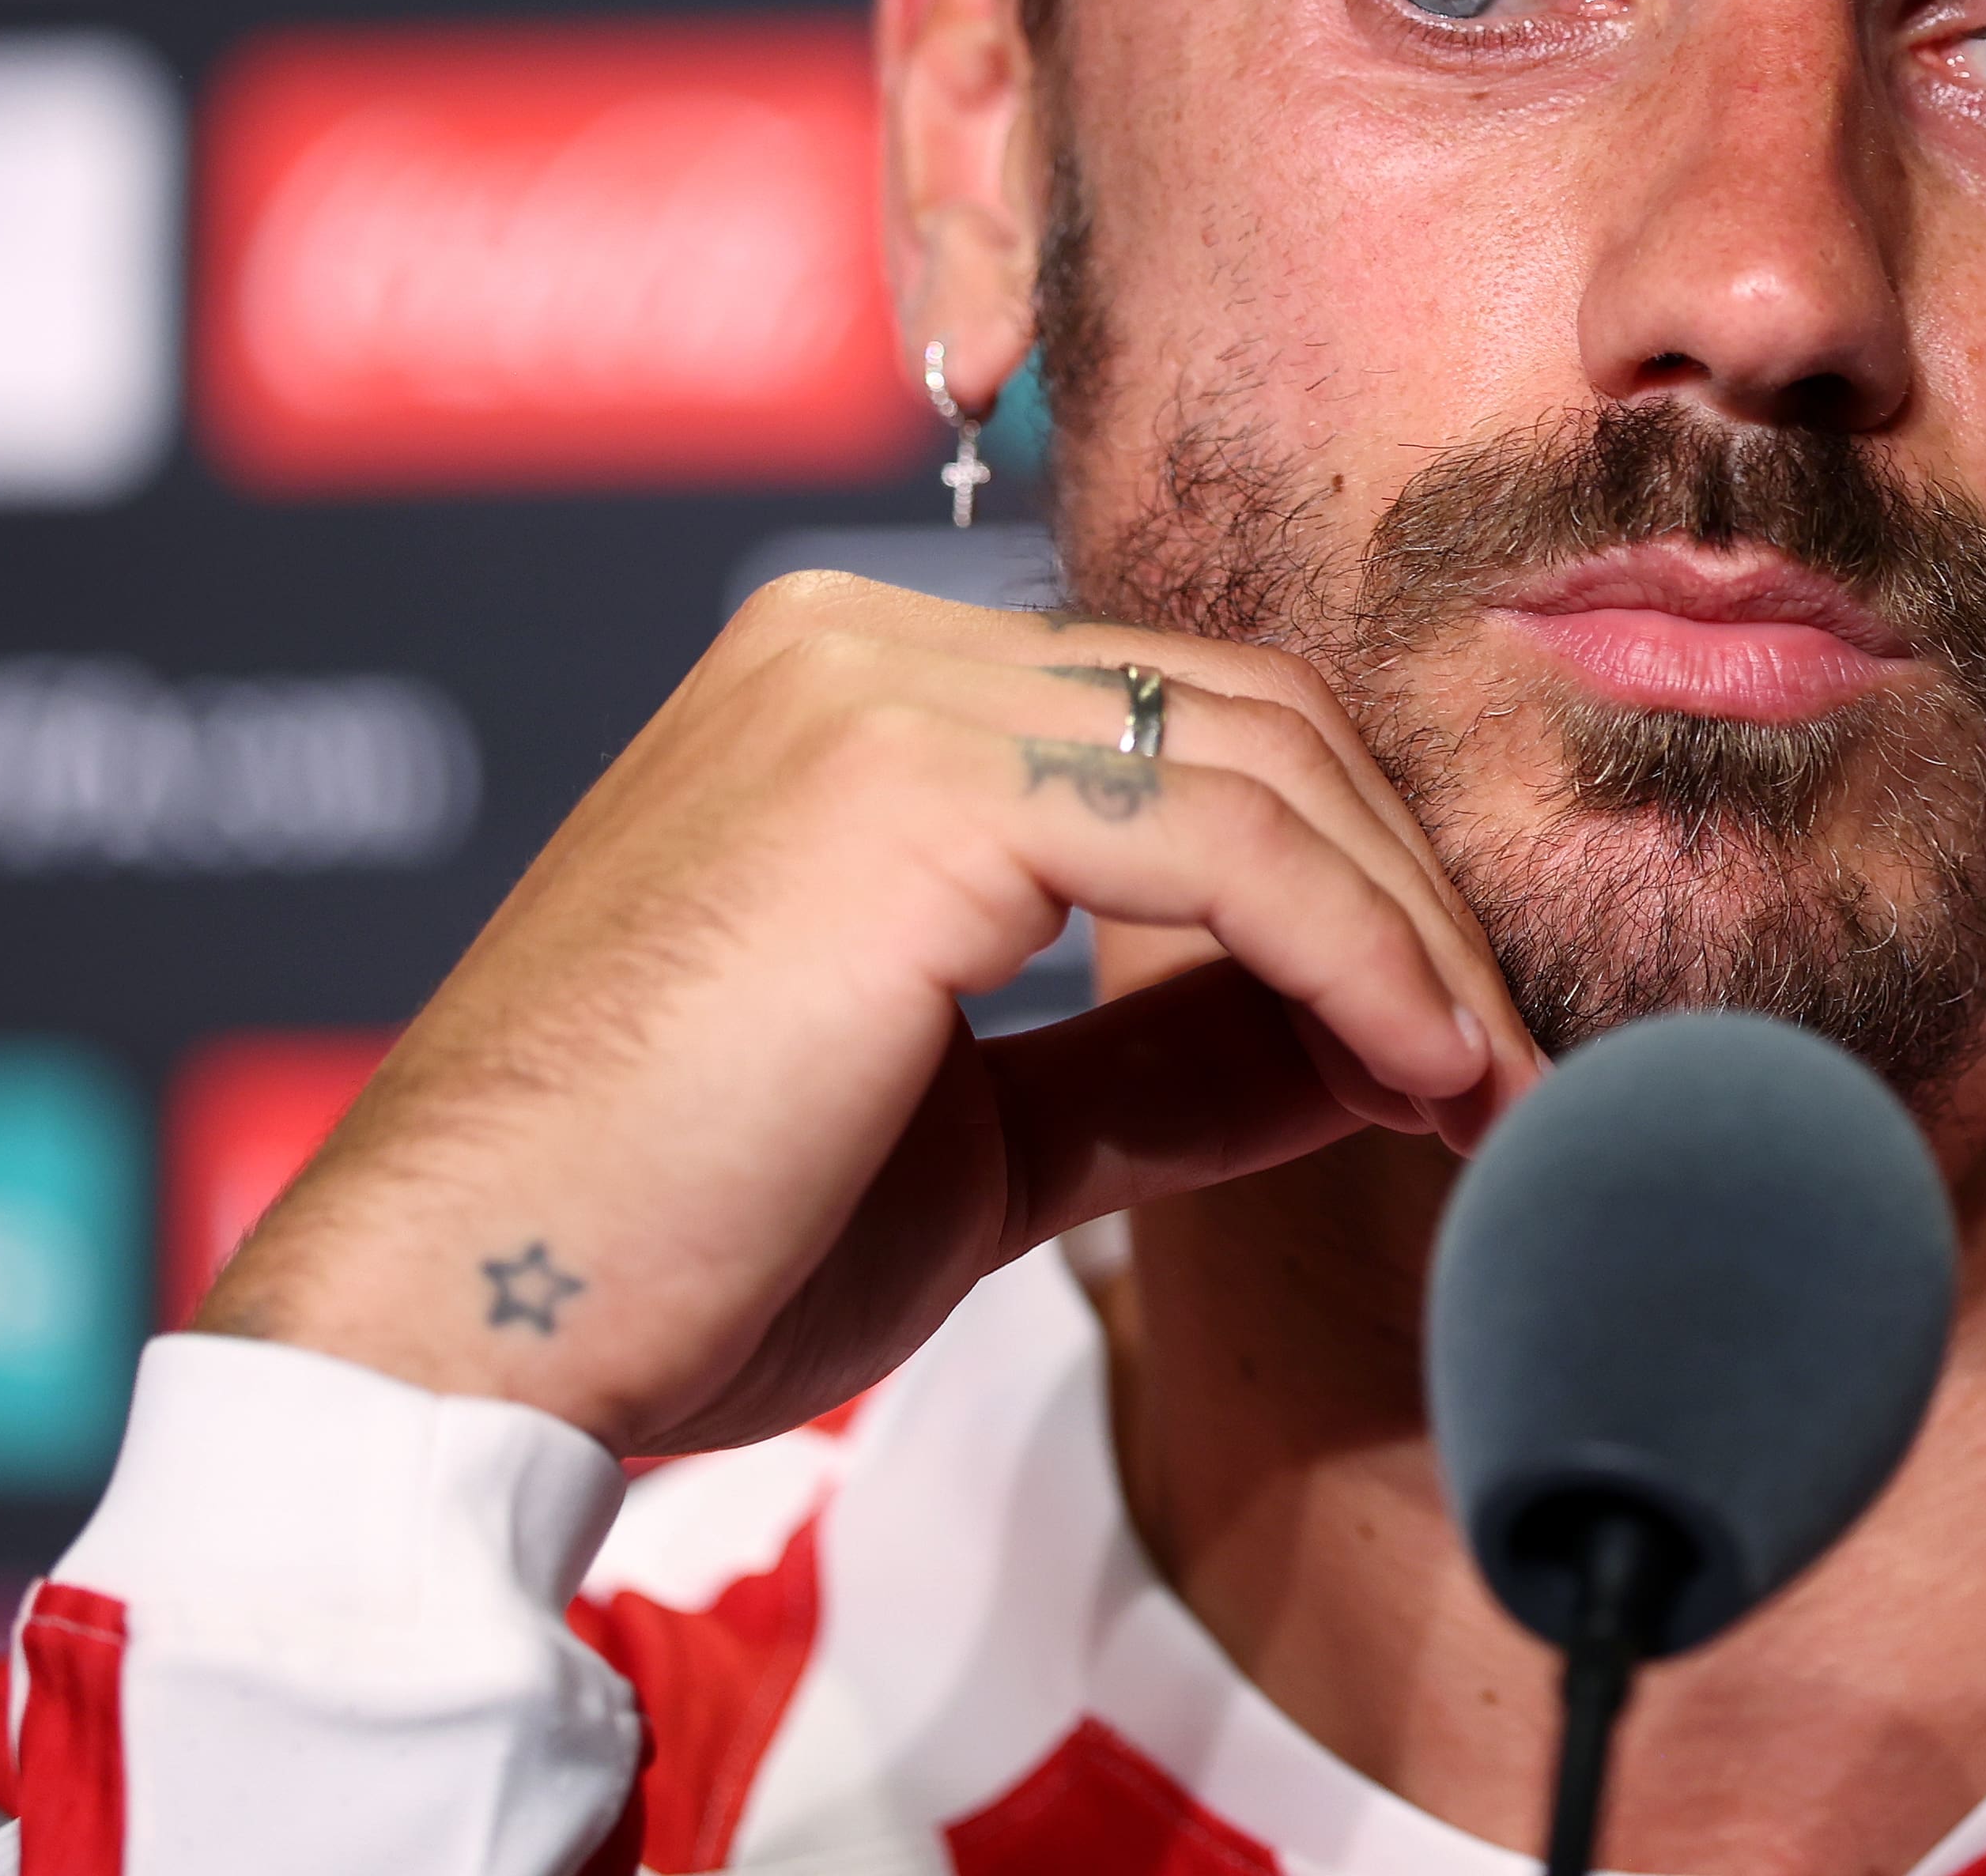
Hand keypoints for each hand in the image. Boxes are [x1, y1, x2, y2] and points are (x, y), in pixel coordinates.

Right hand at [196, 571, 1539, 1455]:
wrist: (461, 1340)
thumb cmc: (678, 1258)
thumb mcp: (977, 1142)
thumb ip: (1162, 1061)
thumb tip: (1375, 1044)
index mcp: (854, 695)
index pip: (1187, 733)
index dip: (1355, 879)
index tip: (1463, 1050)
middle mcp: (859, 645)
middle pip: (1250, 720)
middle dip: (1416, 898)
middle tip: (1524, 1074)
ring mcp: (873, 691)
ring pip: (1260, 766)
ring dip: (1416, 939)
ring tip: (1500, 1101)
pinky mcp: (903, 782)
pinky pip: (1221, 843)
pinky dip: (1360, 955)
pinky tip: (1427, 1072)